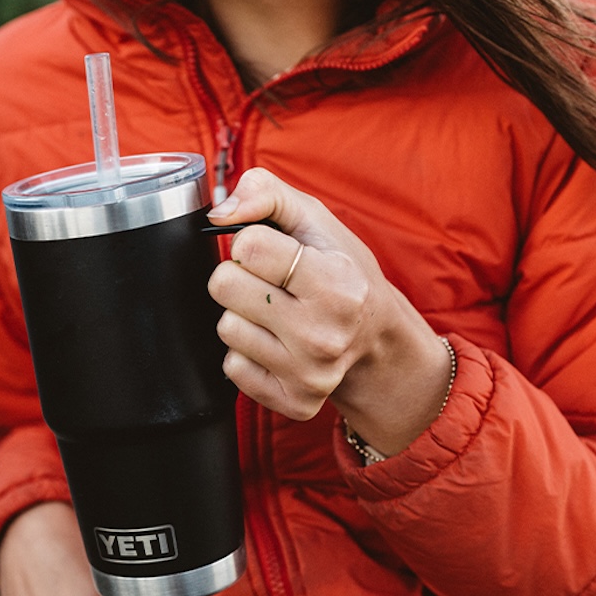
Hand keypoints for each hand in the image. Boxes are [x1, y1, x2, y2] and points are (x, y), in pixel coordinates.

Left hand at [206, 168, 451, 453]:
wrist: (377, 337)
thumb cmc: (342, 270)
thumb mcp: (315, 219)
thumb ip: (265, 193)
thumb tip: (219, 212)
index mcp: (336, 283)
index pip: (246, 246)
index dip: (253, 242)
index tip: (276, 253)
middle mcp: (324, 334)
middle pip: (225, 286)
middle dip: (240, 276)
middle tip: (273, 284)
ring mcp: (309, 373)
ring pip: (226, 328)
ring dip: (244, 316)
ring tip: (278, 314)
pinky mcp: (294, 402)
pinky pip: (233, 367)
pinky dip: (248, 354)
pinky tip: (278, 345)